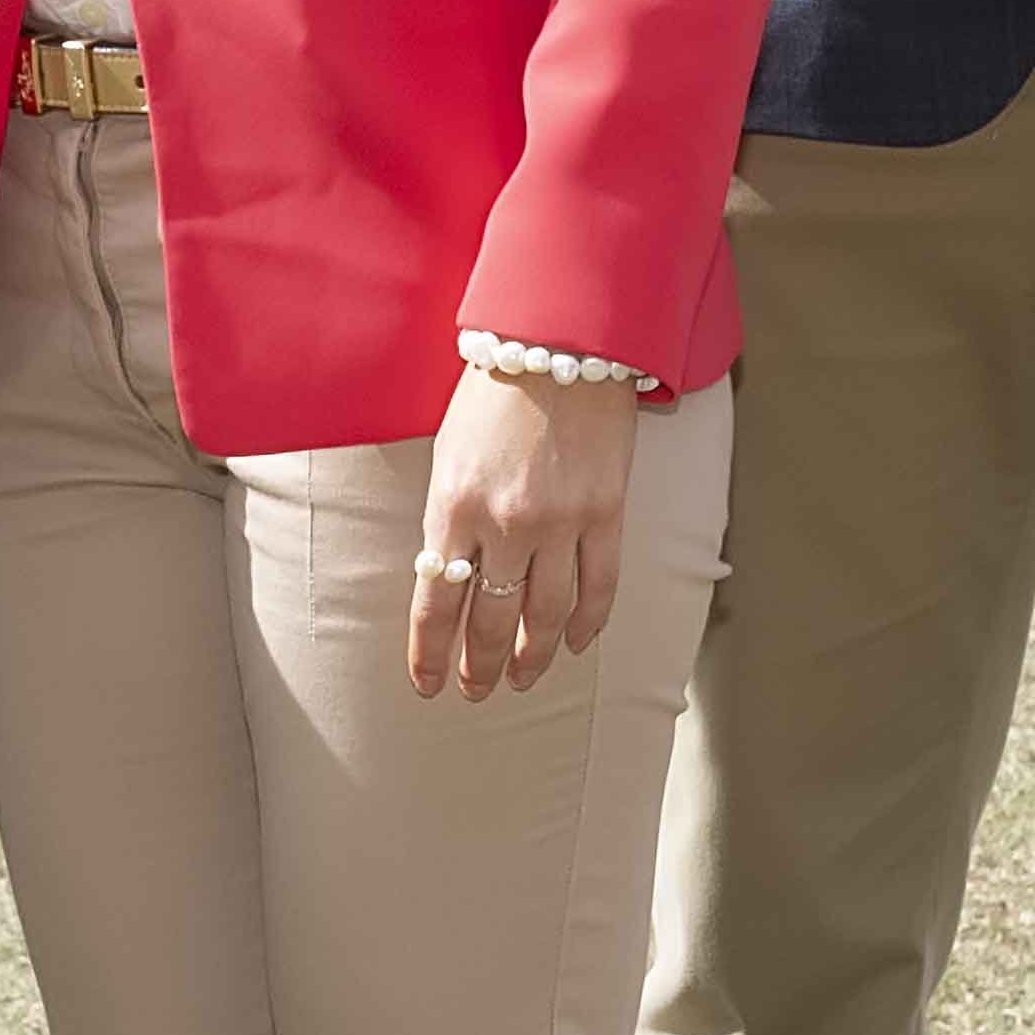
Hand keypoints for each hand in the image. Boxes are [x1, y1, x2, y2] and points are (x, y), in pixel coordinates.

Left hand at [406, 358, 647, 702]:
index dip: (430, 652)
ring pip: (545, 614)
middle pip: (490, 620)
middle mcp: (504, 524)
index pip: (436, 602)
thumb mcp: (448, 452)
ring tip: (521, 680)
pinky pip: (599, 585)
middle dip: (480, 666)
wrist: (560, 342)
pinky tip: (574, 644)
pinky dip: (587, 622)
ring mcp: (560, 522)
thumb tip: (450, 575)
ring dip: (531, 656)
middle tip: (474, 692)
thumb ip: (449, 515)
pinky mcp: (606, 512)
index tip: (427, 684)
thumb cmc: (492, 390)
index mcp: (452, 506)